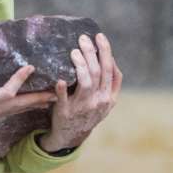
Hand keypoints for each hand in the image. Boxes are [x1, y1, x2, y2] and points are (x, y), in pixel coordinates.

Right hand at [0, 64, 55, 157]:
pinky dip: (26, 106)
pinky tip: (32, 103)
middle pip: (21, 104)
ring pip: (20, 109)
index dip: (19, 80)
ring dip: (37, 102)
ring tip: (54, 97)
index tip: (30, 67)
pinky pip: (14, 111)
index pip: (6, 93)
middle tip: (59, 91)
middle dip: (40, 97)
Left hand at [39, 33, 122, 152]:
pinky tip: (60, 80)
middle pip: (97, 72)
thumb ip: (112, 83)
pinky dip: (62, 89)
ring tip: (74, 51)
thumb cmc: (89, 113)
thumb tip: (112, 59)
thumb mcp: (106, 102)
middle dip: (92, 52)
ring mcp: (83, 107)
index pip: (111, 70)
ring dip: (80, 65)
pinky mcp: (66, 112)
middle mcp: (98, 101)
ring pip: (85, 82)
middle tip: (83, 38)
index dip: (106, 52)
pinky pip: (65, 99)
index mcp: (109, 97)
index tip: (99, 37)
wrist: (72, 135)